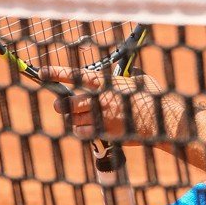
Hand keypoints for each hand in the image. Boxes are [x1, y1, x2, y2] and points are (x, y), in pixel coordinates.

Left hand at [40, 66, 182, 140]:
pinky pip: (82, 133)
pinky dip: (83, 131)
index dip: (58, 73)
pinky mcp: (105, 133)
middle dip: (61, 105)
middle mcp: (102, 99)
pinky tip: (90, 128)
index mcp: (108, 83)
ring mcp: (102, 117)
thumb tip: (129, 71)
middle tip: (60, 106)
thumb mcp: (142, 81)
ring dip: (74, 119)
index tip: (42, 73)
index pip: (77, 76)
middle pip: (68, 103)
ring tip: (84, 118)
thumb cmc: (154, 99)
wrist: (163, 122)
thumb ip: (129, 76)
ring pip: (73, 120)